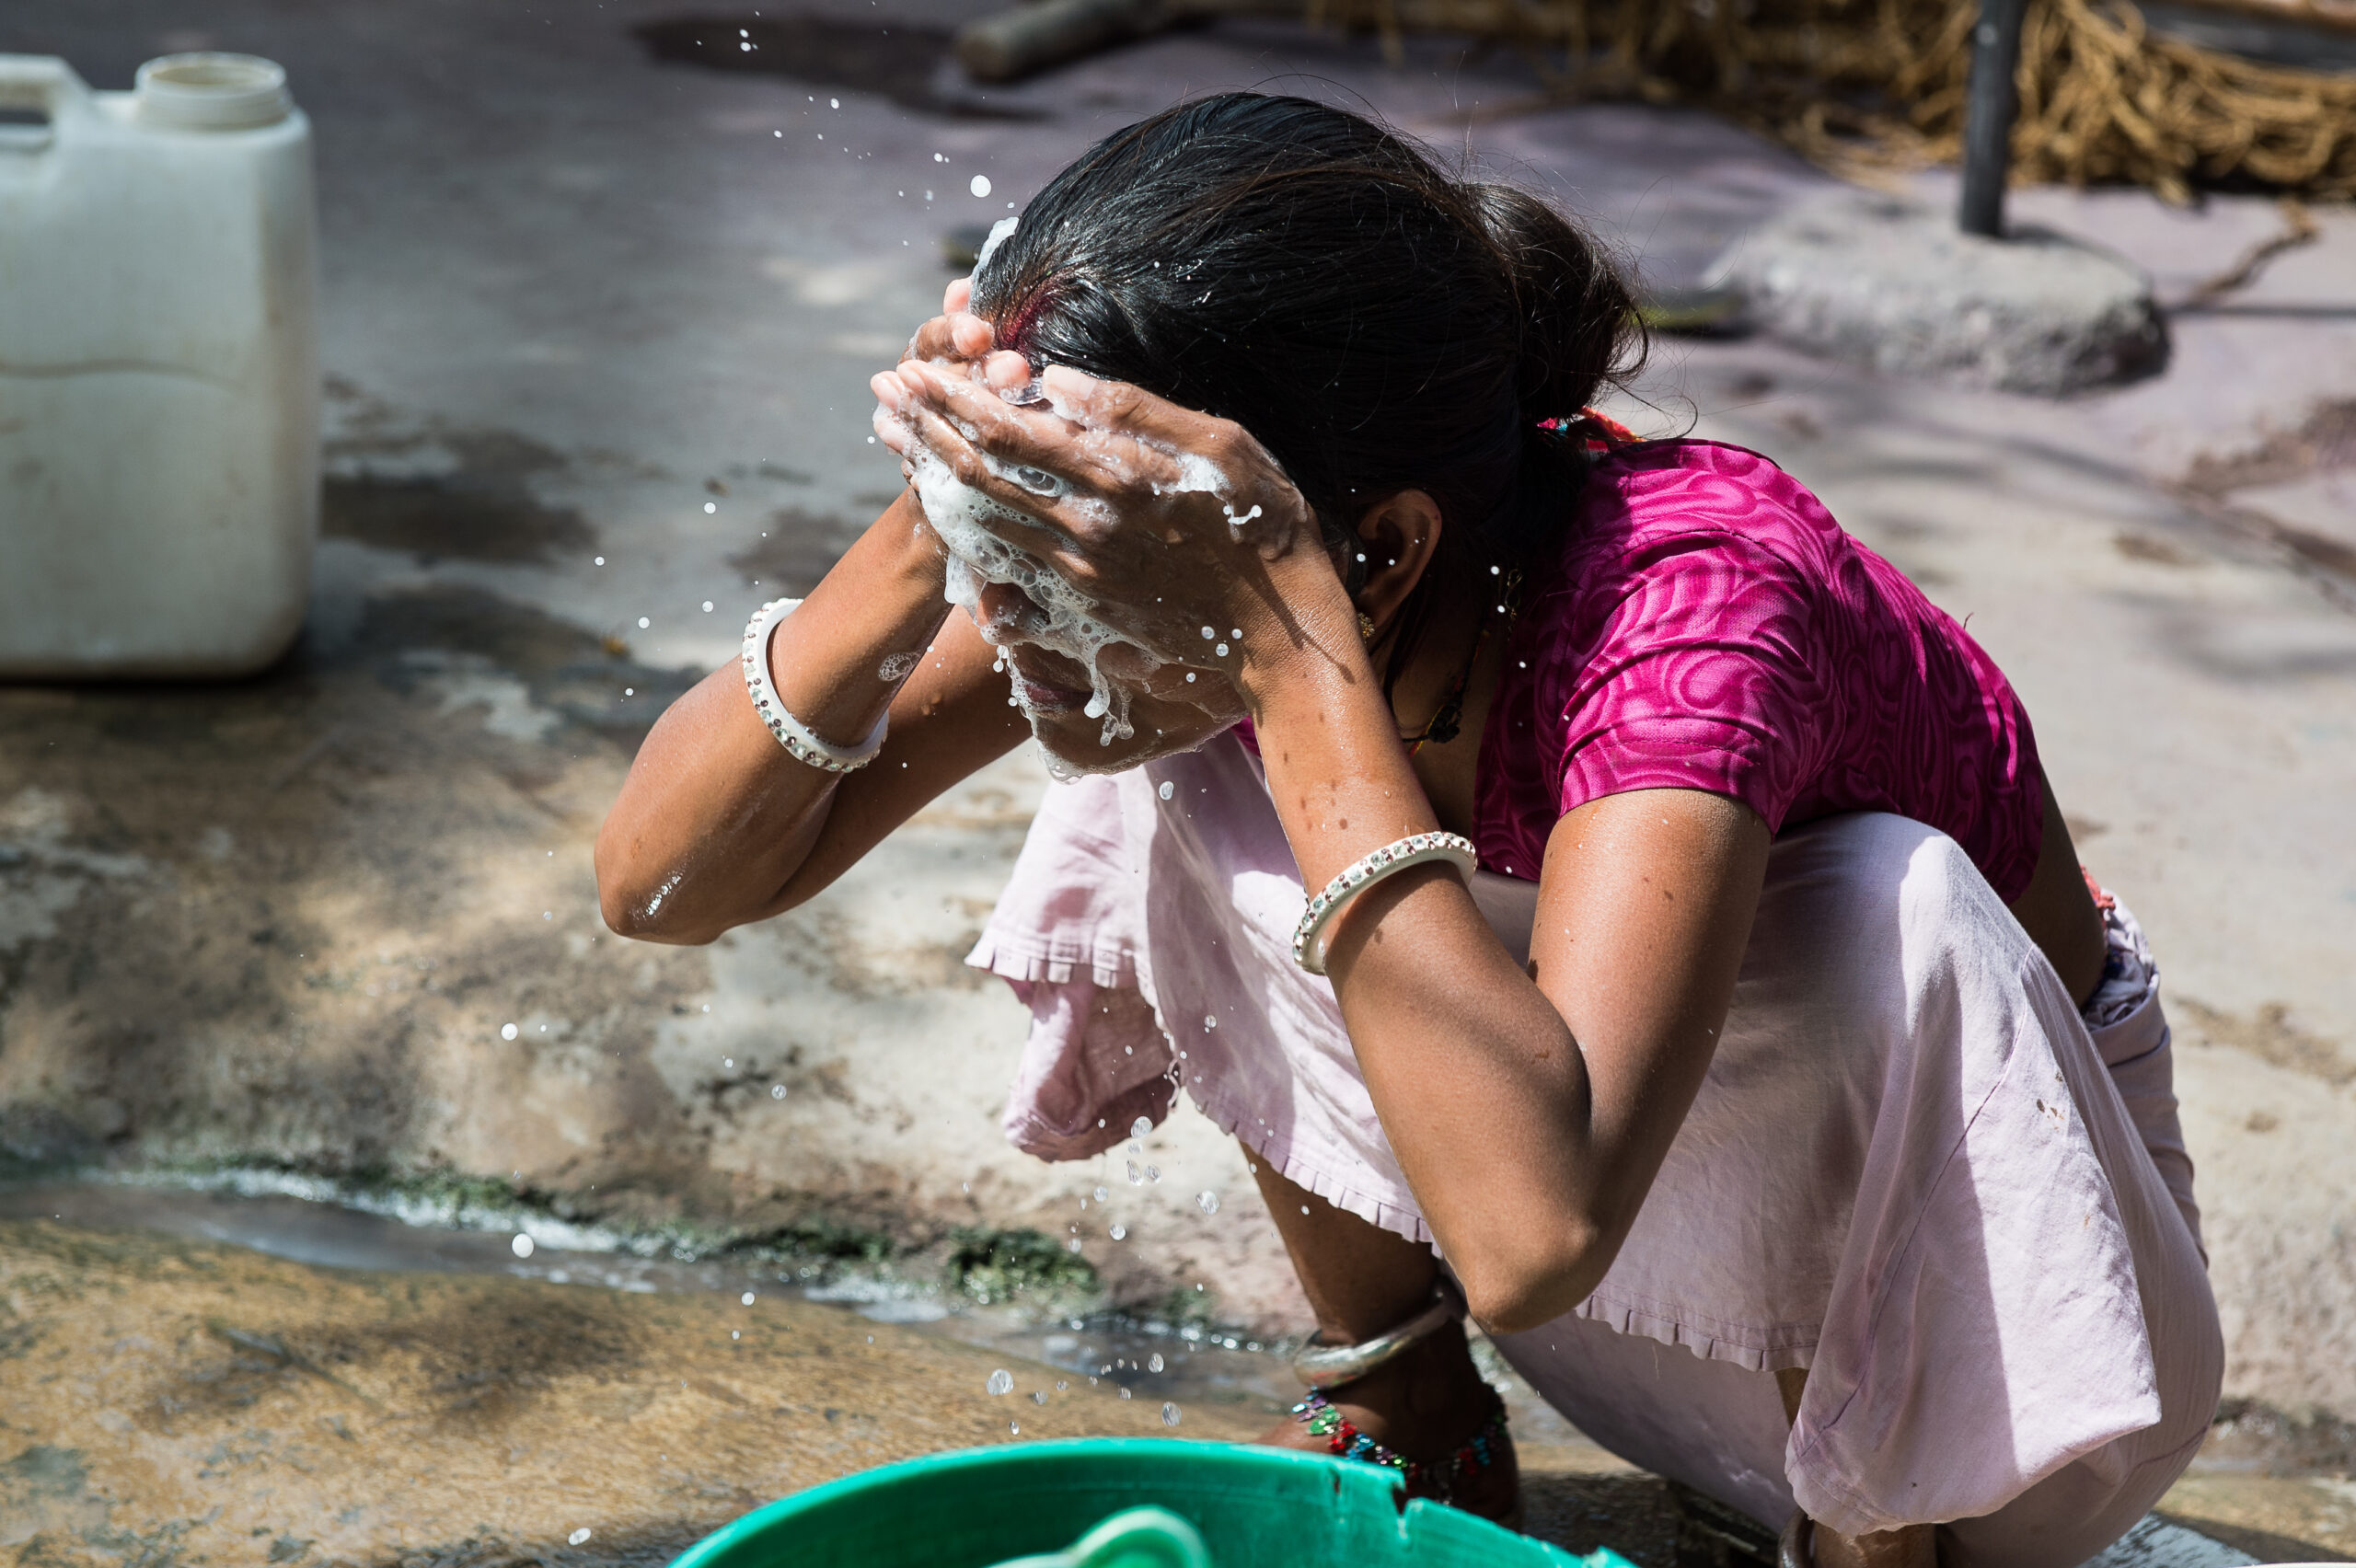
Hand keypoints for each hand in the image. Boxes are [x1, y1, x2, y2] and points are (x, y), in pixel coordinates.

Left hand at [869, 359, 1338, 679]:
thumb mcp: (1219, 444)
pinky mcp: (1080, 604)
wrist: (1281, 631)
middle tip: (882, 388)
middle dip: (922, 426)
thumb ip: (1134, 410)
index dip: (950, 398)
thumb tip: (1053, 378)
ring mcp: (1076, 574)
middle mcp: (1082, 529)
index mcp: (1114, 479)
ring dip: (929, 472)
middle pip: (976, 474)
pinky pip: (1004, 563)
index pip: (1007, 432)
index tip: (912, 365)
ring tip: (895, 434)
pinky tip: (943, 503)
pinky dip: (964, 527)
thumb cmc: (1264, 522)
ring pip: (979, 519)